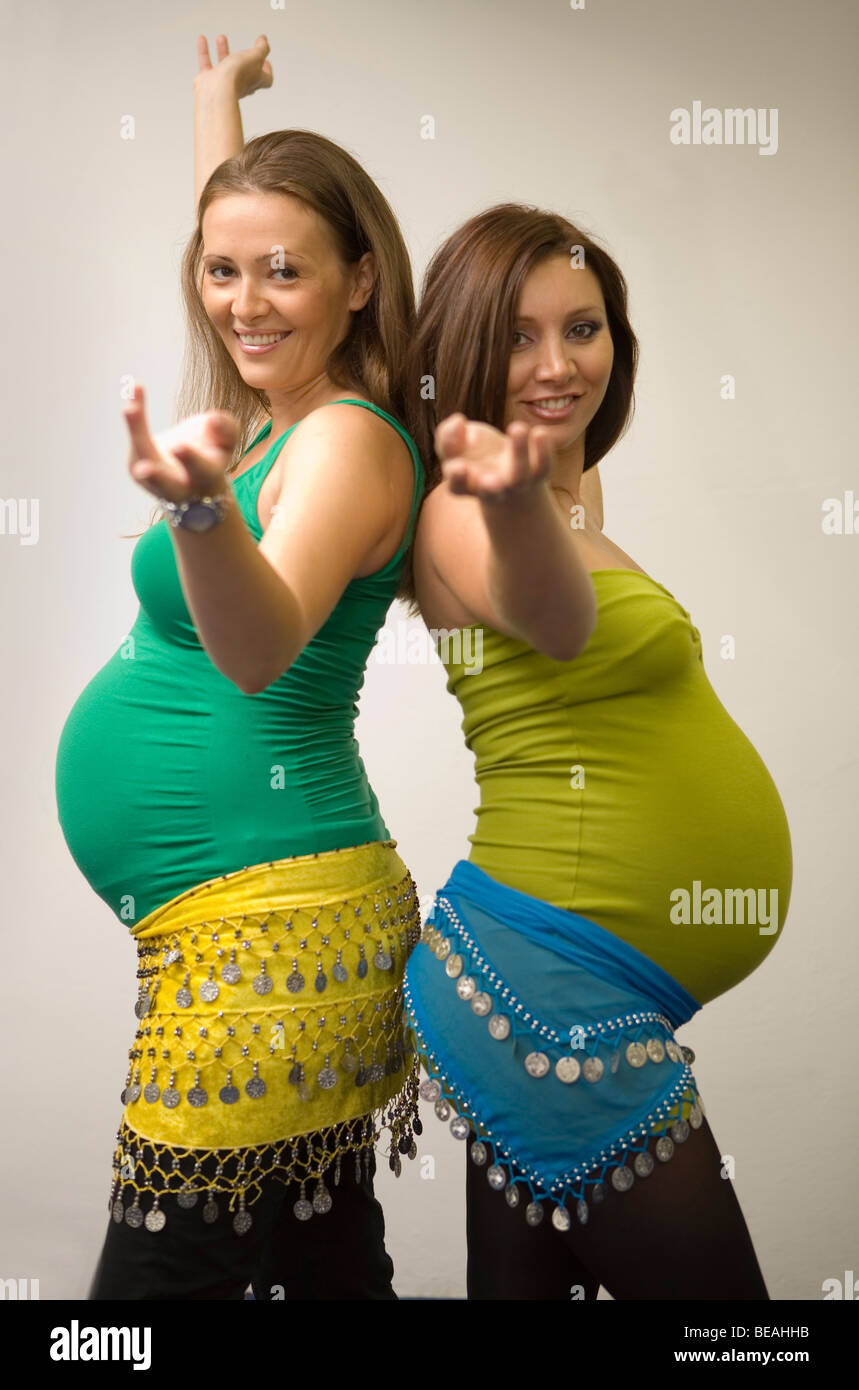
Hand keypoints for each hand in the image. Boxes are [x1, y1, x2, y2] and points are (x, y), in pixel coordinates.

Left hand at [123, 385, 237, 504]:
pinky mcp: (136, 465)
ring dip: (136, 431)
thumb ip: (227, 429)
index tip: (178, 446)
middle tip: (142, 469)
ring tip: (130, 408)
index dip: (190, 459)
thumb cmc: (211, 457)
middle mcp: (177, 487)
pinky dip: (135, 413)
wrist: (189, 479)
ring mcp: (152, 481)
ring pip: (142, 457)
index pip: (200, 471)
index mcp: (205, 479)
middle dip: (155, 476)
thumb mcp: (226, 443)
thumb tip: (212, 420)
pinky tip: (135, 388)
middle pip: (166, 484)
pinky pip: (135, 436)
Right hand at [195, 34, 272, 99]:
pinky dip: (204, 51)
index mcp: (255, 81)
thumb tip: (264, 40)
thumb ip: (262, 48)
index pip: (266, 80)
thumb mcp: (256, 56)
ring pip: (225, 66)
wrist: (217, 90)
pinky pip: (206, 64)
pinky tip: (202, 39)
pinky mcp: (209, 81)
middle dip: (245, 58)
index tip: (266, 62)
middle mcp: (241, 84)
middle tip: (245, 50)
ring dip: (223, 51)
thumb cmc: (238, 75)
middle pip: (245, 73)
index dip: (268, 70)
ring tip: (222, 37)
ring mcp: (224, 84)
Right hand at [435, 414, 553, 501]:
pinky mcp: (537, 474)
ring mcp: (516, 483)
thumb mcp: (455, 445)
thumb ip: (447, 434)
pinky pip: (542, 466)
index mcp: (466, 485)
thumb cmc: (473, 455)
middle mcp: (491, 489)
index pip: (458, 486)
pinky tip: (540, 432)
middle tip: (492, 480)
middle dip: (490, 488)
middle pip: (491, 492)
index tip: (458, 466)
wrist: (507, 470)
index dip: (457, 479)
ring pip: (519, 474)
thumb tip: (458, 422)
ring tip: (517, 427)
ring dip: (519, 452)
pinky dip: (544, 451)